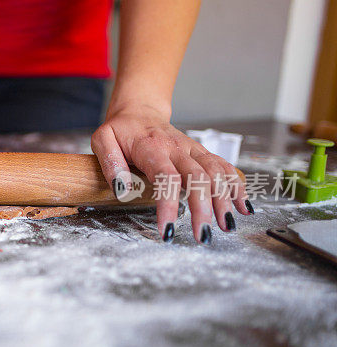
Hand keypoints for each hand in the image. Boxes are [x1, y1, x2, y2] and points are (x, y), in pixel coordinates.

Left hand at [91, 105, 251, 243]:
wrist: (139, 111)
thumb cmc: (121, 130)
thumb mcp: (103, 139)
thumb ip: (110, 162)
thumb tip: (122, 189)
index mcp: (152, 148)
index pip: (166, 178)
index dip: (168, 205)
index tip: (167, 230)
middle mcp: (178, 148)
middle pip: (198, 178)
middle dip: (204, 208)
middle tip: (203, 235)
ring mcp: (193, 150)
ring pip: (216, 173)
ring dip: (226, 200)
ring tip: (228, 226)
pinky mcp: (202, 153)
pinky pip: (224, 168)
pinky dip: (237, 186)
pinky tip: (243, 207)